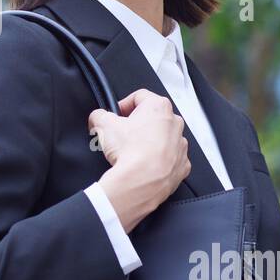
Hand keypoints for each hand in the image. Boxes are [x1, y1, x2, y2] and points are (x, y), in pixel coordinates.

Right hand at [88, 89, 190, 231]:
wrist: (141, 182)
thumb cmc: (130, 151)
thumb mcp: (103, 125)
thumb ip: (99, 115)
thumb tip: (97, 117)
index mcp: (159, 107)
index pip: (138, 96)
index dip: (123, 105)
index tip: (115, 116)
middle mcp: (175, 123)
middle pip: (152, 117)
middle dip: (136, 124)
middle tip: (122, 135)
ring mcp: (180, 145)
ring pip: (163, 138)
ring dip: (149, 142)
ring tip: (133, 152)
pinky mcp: (182, 165)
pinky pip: (169, 158)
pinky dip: (158, 160)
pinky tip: (145, 165)